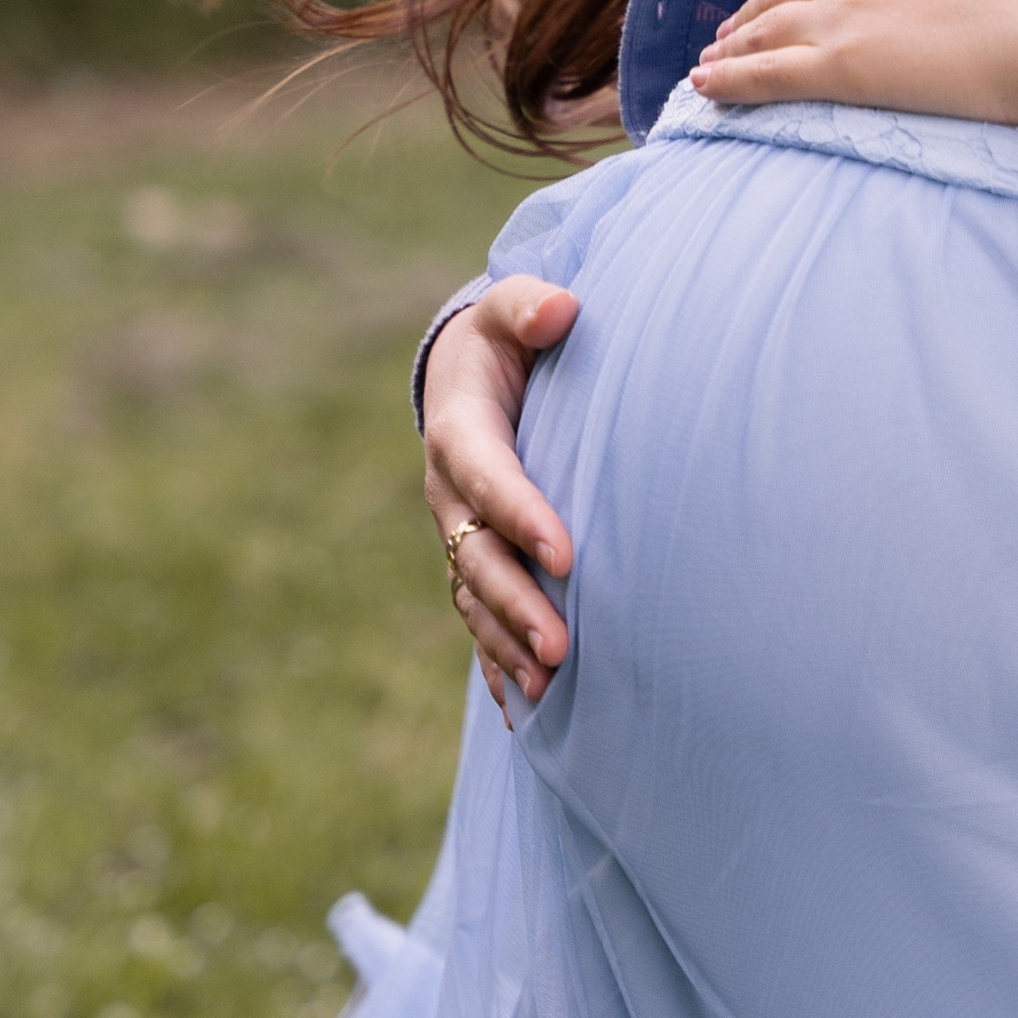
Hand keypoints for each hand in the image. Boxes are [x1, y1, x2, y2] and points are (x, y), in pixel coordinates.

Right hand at [423, 274, 579, 714]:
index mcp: (459, 432)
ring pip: (475, 598)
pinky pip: (477, 619)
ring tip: (548, 689)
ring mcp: (457, 534)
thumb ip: (530, 306)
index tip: (567, 555)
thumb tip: (563, 309)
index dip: (523, 515)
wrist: (467, 373)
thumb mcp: (510, 313)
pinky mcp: (471, 561)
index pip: (489, 478)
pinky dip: (494, 663)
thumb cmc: (505, 341)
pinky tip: (524, 711)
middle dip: (517, 606)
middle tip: (561, 648)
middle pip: (478, 557)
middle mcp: (449, 494)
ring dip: (507, 645)